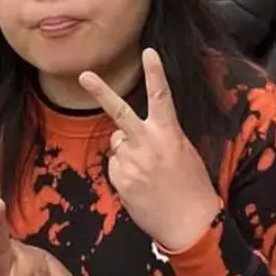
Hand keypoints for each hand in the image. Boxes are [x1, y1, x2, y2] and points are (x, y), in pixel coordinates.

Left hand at [78, 49, 220, 251]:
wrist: (190, 224)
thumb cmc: (191, 186)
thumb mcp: (183, 153)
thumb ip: (158, 137)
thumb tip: (129, 135)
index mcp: (169, 134)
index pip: (161, 96)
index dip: (155, 72)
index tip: (148, 51)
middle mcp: (148, 143)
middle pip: (120, 112)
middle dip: (101, 91)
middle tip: (84, 75)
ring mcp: (131, 162)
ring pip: (118, 144)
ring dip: (126, 152)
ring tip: (148, 173)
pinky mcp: (121, 180)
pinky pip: (115, 167)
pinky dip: (124, 173)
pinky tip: (141, 185)